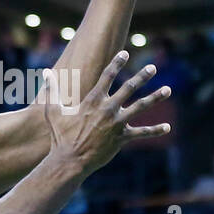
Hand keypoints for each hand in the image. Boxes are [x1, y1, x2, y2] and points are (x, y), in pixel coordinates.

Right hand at [37, 49, 171, 175]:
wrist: (70, 160)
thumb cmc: (60, 135)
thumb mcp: (53, 110)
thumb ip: (52, 90)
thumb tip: (45, 73)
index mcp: (93, 100)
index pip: (107, 76)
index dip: (117, 63)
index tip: (125, 54)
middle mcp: (108, 108)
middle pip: (129, 87)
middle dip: (142, 76)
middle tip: (153, 68)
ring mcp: (117, 123)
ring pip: (141, 106)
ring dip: (155, 97)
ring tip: (168, 89)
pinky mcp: (122, 138)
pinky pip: (142, 132)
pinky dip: (155, 130)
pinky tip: (167, 127)